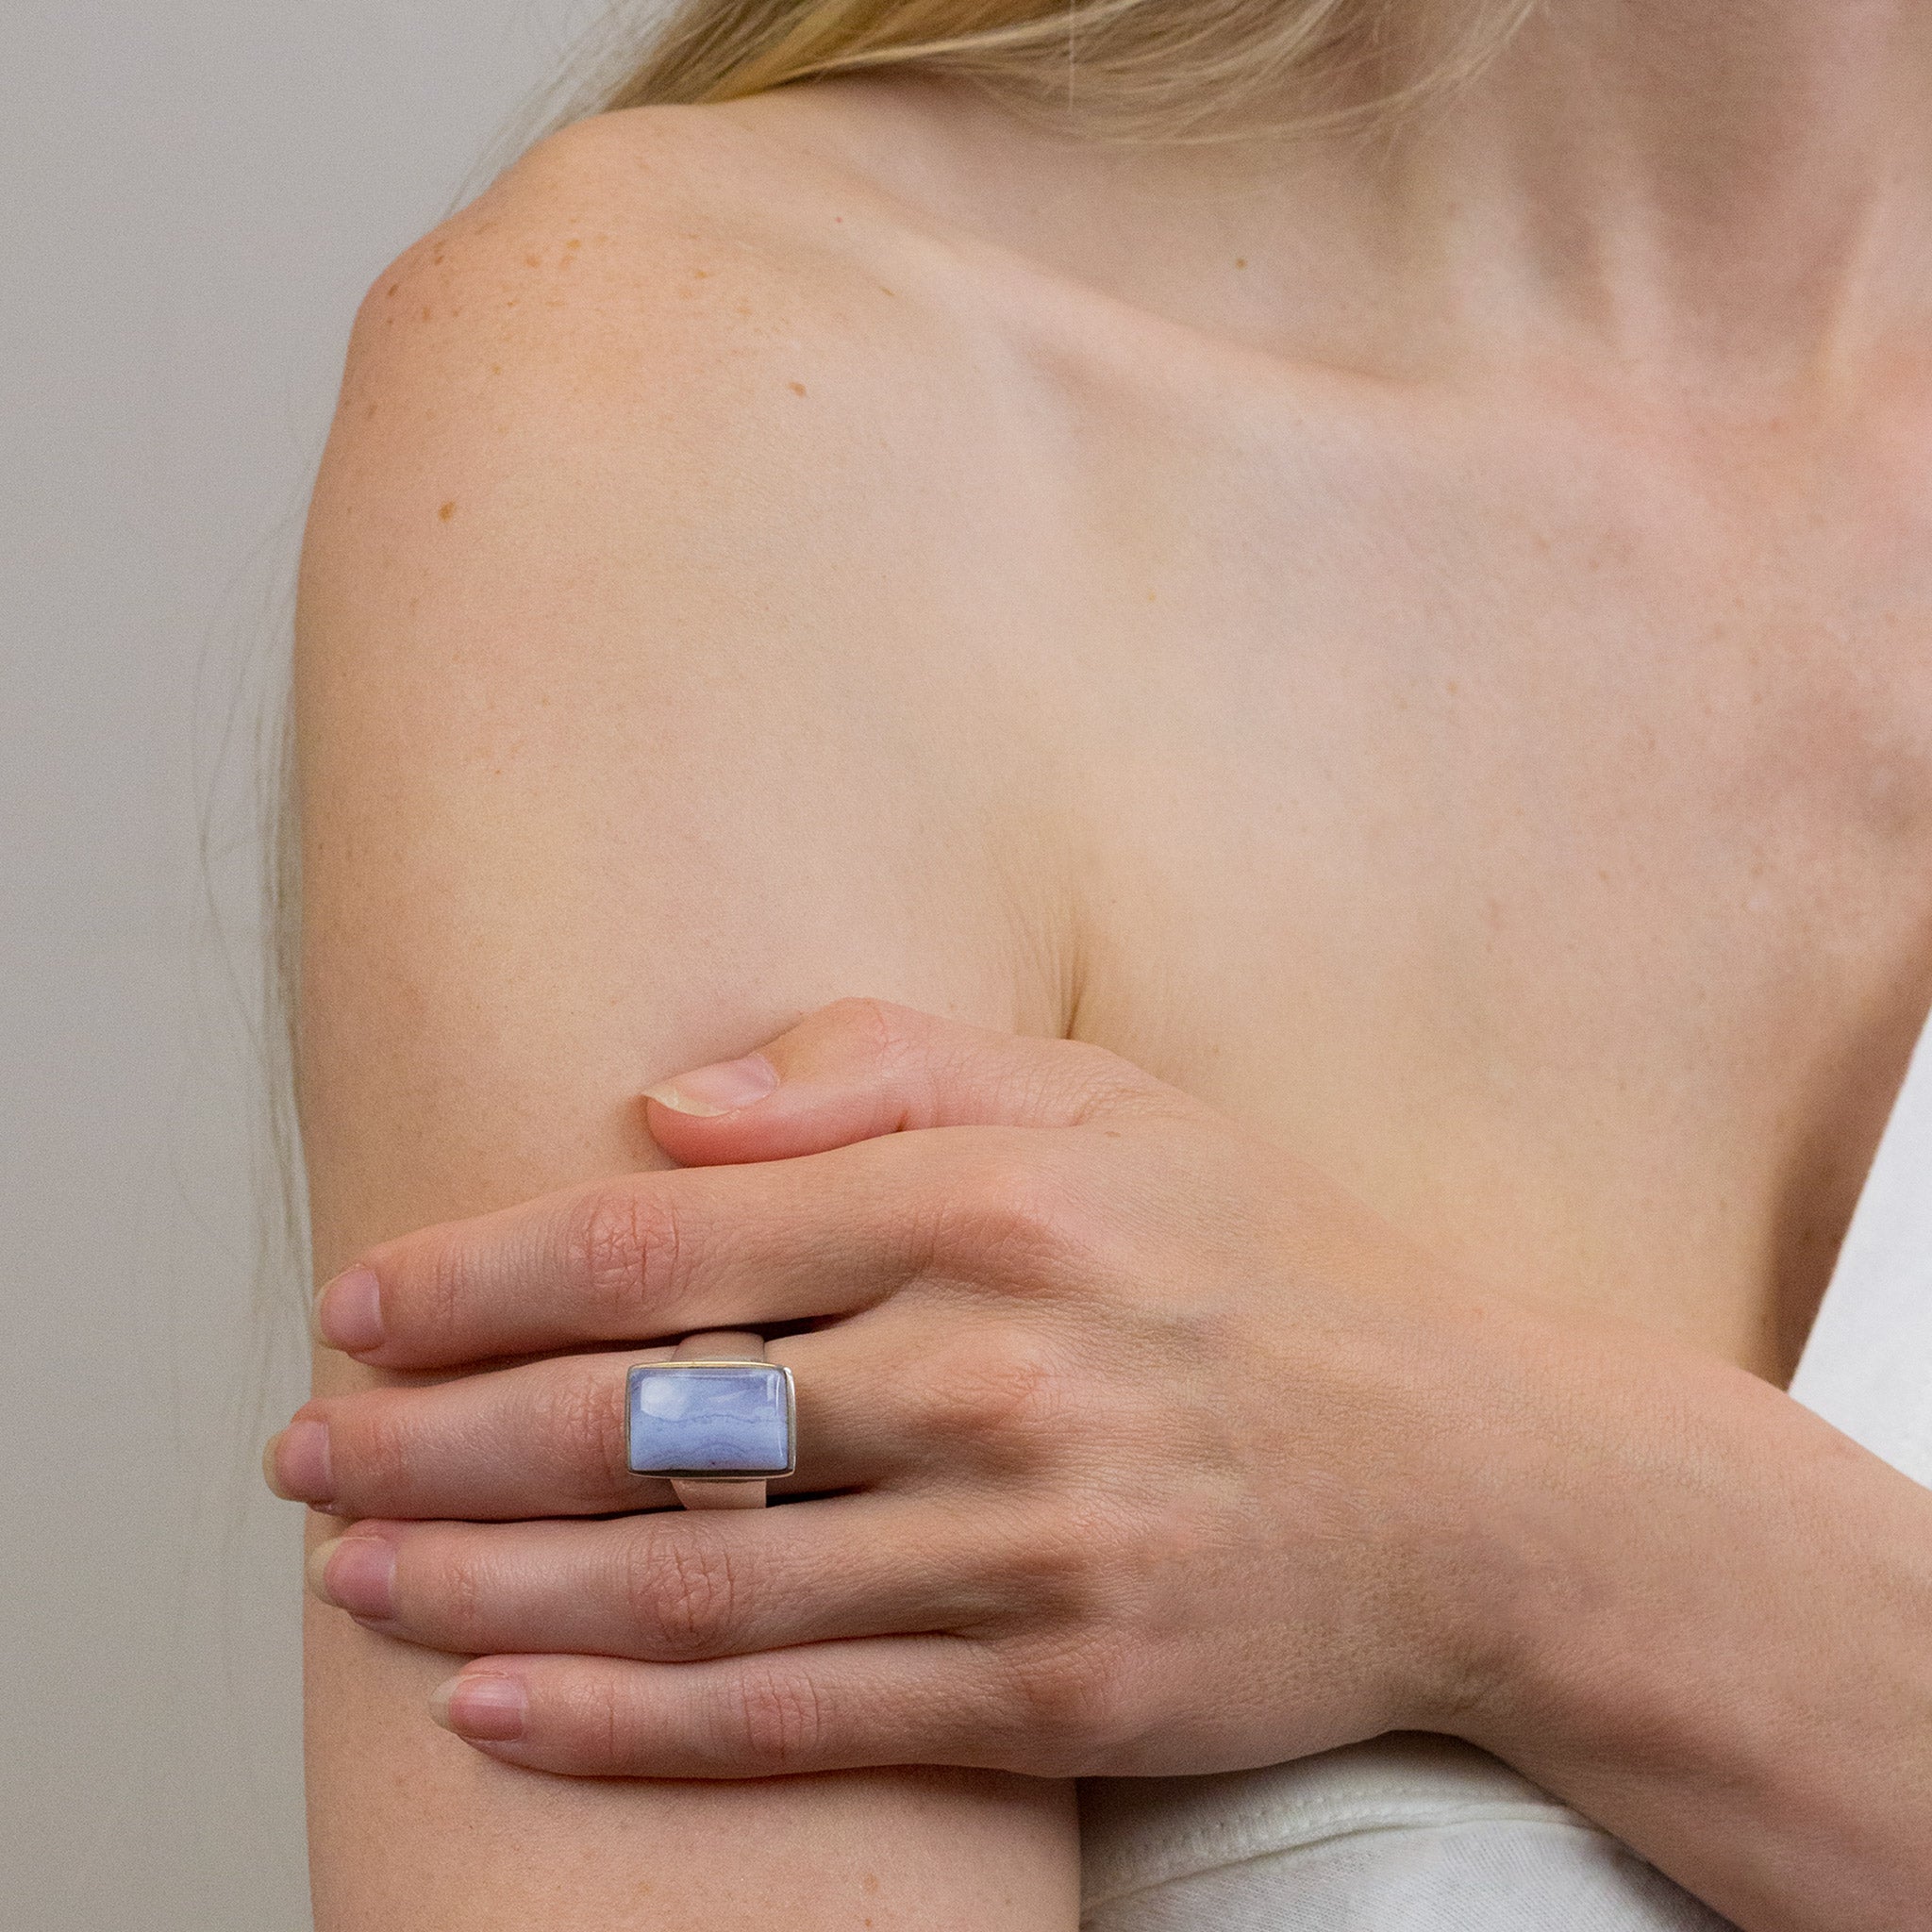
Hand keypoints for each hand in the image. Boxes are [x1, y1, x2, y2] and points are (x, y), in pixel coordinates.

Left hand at [267, 1000, 1705, 1781]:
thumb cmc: (1261, 1266)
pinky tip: (497, 1705)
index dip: (490, 1276)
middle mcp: (1000, 1369)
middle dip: (442, 1438)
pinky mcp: (1059, 1690)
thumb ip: (886, 1069)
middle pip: (653, 1421)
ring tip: (350, 1572)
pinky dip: (628, 1723)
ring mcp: (1029, 1546)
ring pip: (696, 1585)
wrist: (1469, 1479)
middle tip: (302, 1450)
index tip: (365, 1303)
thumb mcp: (1106, 1100)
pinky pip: (800, 1721)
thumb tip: (672, 1102)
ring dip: (490, 1586)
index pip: (675, 1239)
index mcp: (997, 1201)